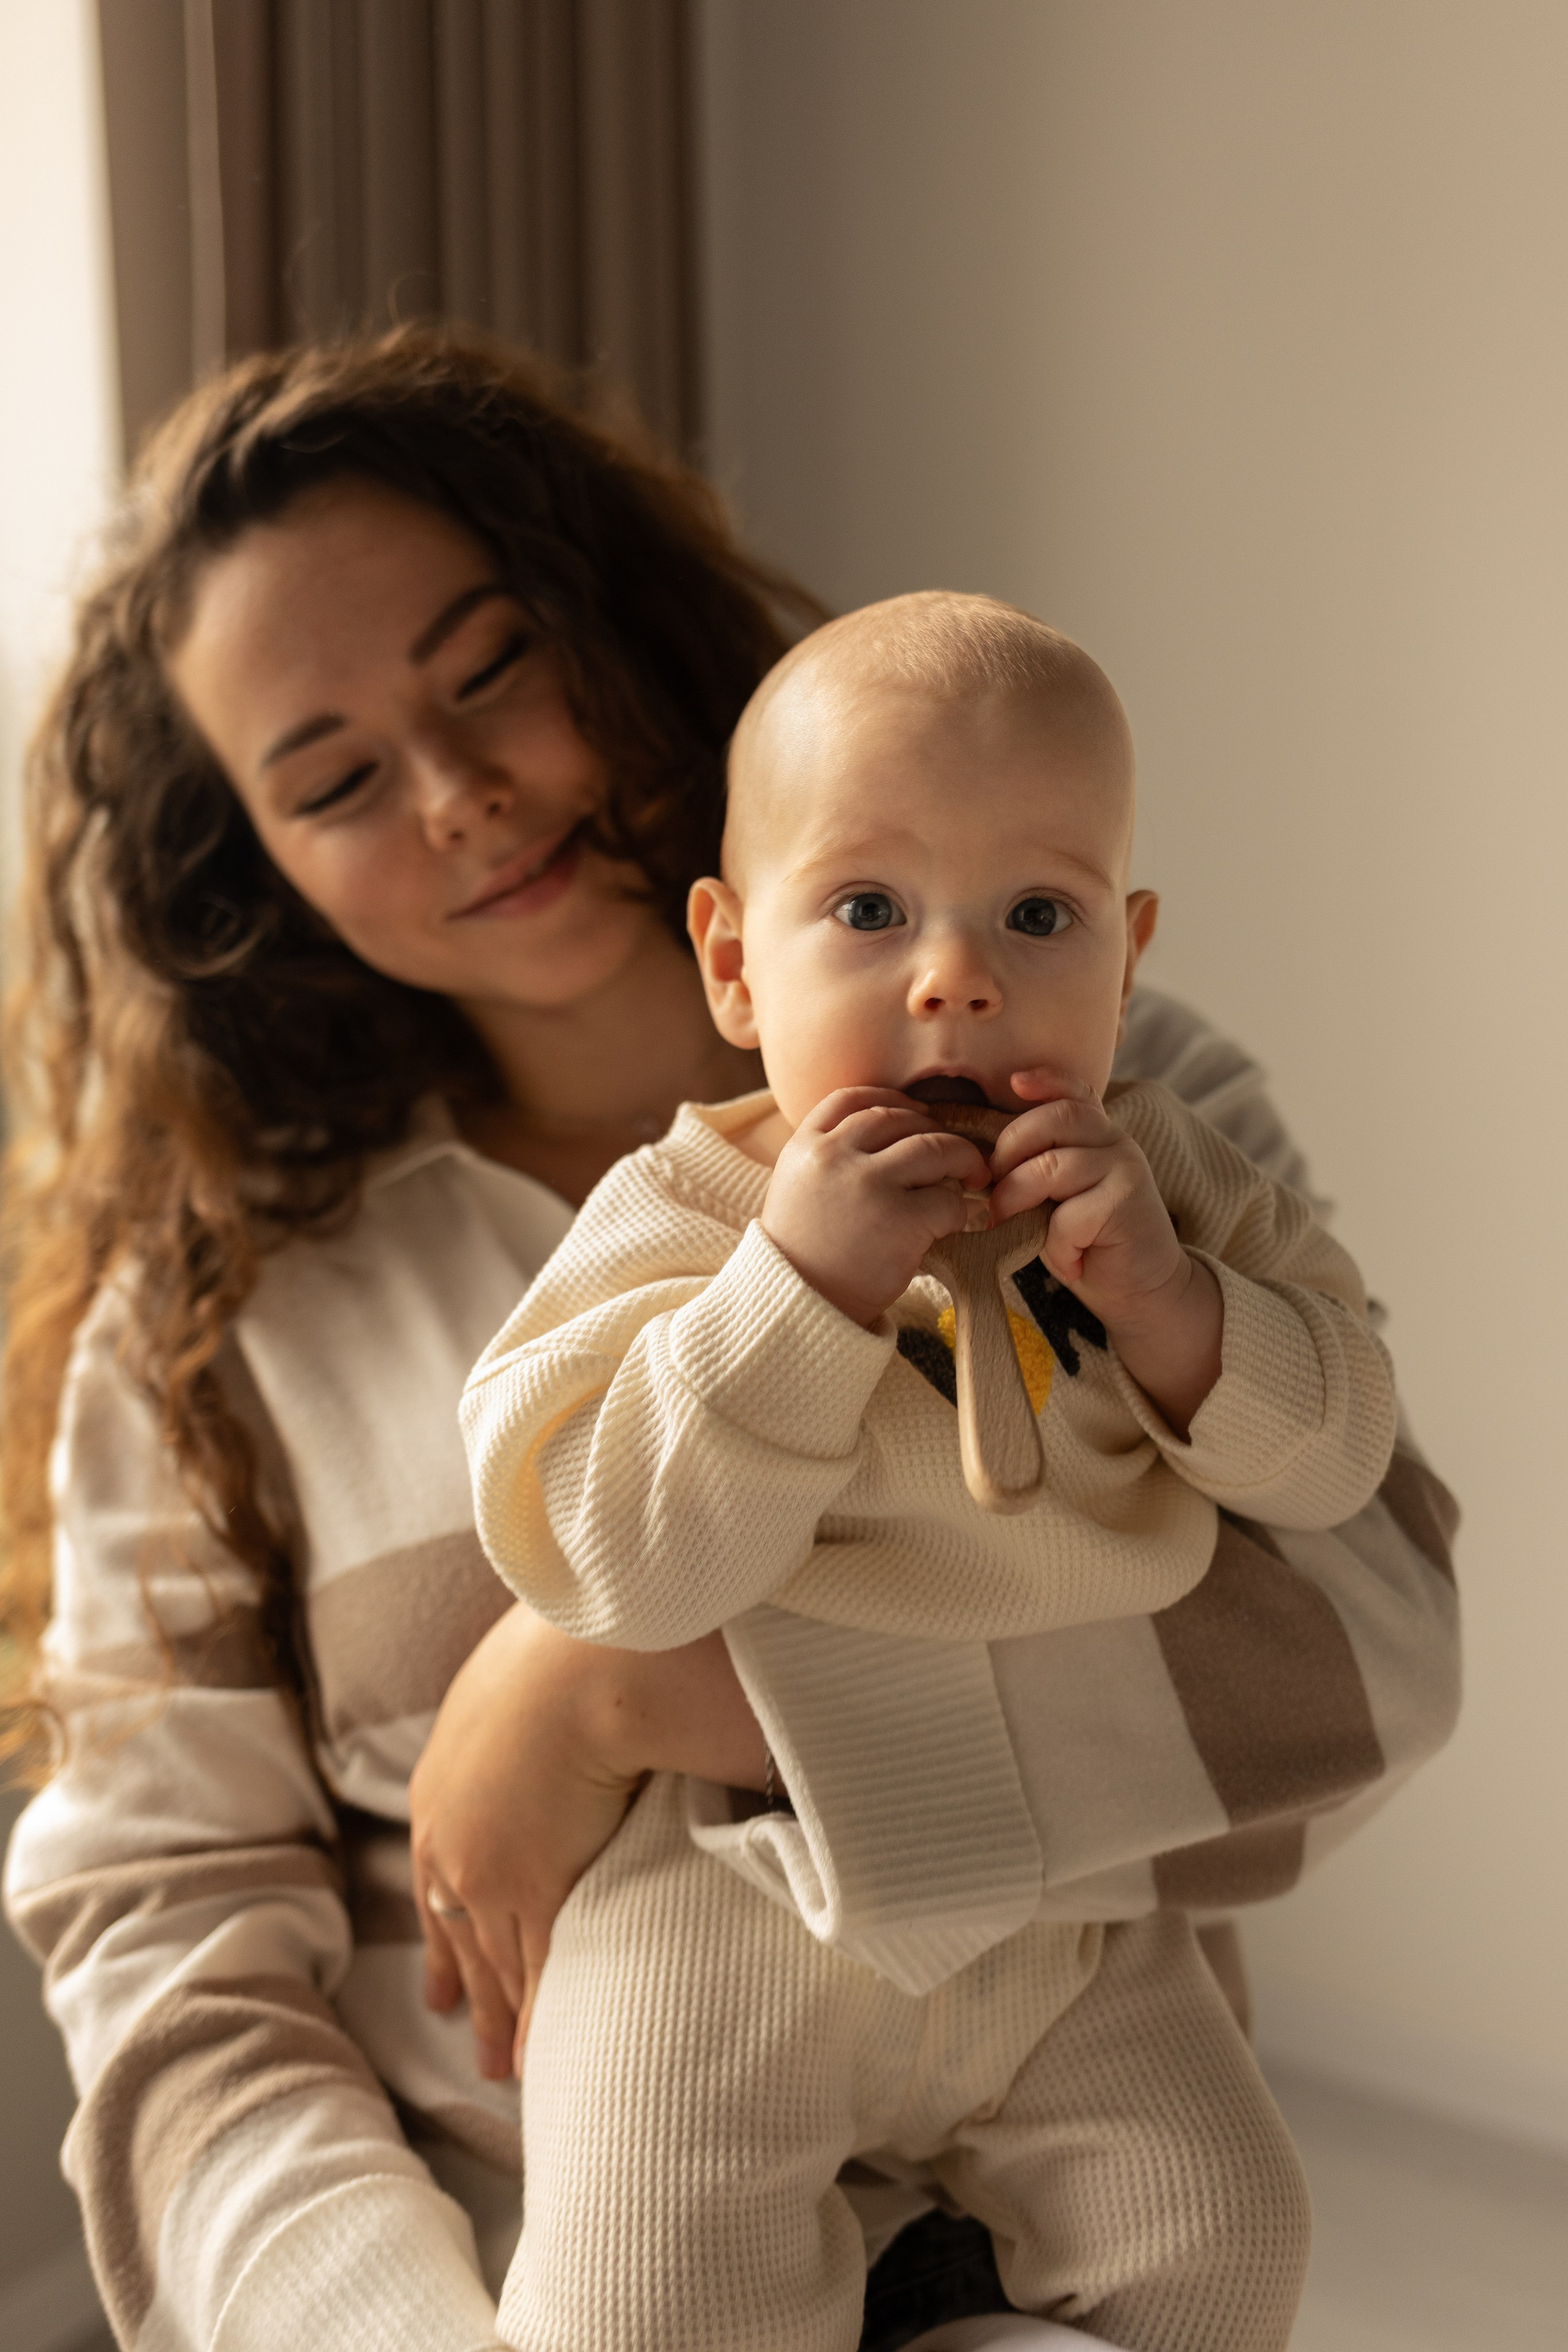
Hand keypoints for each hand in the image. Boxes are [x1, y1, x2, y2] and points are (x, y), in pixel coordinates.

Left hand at [409, 1608, 766, 2073]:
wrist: (582, 1663)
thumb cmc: (561, 1650)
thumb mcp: (514, 1681)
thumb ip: (520, 1713)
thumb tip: (558, 1720)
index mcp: (441, 1793)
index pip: (437, 1886)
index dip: (445, 1941)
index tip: (445, 1989)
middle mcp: (454, 1845)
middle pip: (465, 1940)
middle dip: (475, 1997)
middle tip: (484, 2054)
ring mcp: (496, 1875)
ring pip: (500, 1965)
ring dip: (506, 2020)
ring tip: (513, 2070)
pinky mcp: (542, 1892)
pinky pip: (541, 1973)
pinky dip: (543, 2019)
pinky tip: (547, 2059)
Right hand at [761, 1087, 990, 1325]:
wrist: (800, 1309)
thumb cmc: (806, 1256)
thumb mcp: (799, 1191)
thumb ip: (831, 1159)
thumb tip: (893, 1134)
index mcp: (804, 1147)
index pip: (851, 1099)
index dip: (891, 1100)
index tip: (915, 1113)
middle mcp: (833, 1157)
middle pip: (898, 1119)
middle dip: (933, 1131)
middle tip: (953, 1153)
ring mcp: (867, 1186)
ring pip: (934, 1148)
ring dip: (962, 1159)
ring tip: (973, 1176)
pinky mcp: (900, 1221)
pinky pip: (949, 1198)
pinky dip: (960, 1208)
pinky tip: (955, 1222)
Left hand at [987, 1075, 1222, 1433]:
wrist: (1141, 1289)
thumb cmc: (1087, 1243)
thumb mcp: (1056, 1199)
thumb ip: (1035, 1169)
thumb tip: (979, 1166)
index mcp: (1095, 1133)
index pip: (1073, 1092)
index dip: (1045, 1080)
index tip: (1014, 1083)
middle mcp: (1114, 1141)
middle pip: (1053, 1120)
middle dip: (1008, 1153)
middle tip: (990, 1192)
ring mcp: (1125, 1169)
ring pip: (1054, 1166)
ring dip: (1017, 1198)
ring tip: (1008, 1225)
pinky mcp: (1128, 1204)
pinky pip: (1071, 1216)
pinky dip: (1056, 1245)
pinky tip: (1067, 1264)